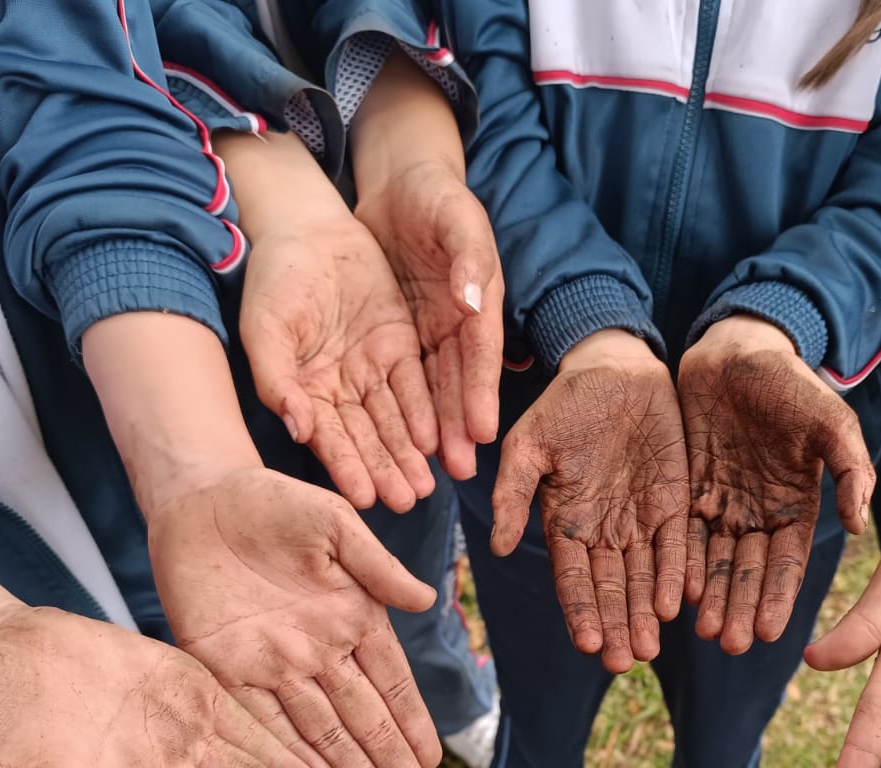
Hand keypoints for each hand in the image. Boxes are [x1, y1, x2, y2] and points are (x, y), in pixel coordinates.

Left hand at [145, 467, 442, 767]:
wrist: (198, 497)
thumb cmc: (272, 502)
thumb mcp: (333, 522)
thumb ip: (376, 564)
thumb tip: (426, 602)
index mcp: (351, 618)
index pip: (391, 683)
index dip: (411, 724)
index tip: (431, 762)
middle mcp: (317, 651)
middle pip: (361, 719)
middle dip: (390, 765)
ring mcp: (272, 664)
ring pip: (319, 730)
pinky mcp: (224, 666)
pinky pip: (259, 717)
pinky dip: (285, 751)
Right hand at [240, 211, 437, 510]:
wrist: (306, 228)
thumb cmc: (273, 280)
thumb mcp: (265, 329)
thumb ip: (277, 381)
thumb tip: (297, 428)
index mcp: (304, 391)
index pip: (329, 437)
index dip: (347, 467)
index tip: (366, 498)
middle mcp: (339, 389)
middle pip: (367, 436)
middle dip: (387, 468)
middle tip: (408, 500)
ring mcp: (370, 368)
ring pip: (395, 417)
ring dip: (411, 450)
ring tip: (428, 482)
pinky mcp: (397, 345)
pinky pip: (416, 383)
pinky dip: (428, 410)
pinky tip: (439, 438)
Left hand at [357, 159, 504, 481]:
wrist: (400, 181)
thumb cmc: (435, 194)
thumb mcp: (457, 218)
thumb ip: (470, 258)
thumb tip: (476, 302)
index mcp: (480, 300)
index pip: (480, 354)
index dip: (480, 394)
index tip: (480, 432)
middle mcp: (460, 324)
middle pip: (459, 383)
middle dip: (459, 429)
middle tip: (461, 473)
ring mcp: (432, 332)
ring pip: (432, 389)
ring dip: (434, 430)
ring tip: (433, 472)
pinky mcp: (402, 333)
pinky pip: (402, 377)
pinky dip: (404, 409)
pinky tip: (401, 442)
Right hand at [491, 332, 687, 673]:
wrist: (615, 369)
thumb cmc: (565, 405)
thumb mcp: (530, 445)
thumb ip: (513, 494)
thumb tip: (496, 548)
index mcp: (566, 523)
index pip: (574, 579)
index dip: (581, 611)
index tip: (588, 644)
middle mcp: (605, 532)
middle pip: (612, 588)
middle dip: (617, 625)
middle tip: (626, 661)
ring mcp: (641, 520)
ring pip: (645, 577)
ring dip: (646, 613)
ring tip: (651, 646)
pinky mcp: (674, 503)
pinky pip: (678, 545)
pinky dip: (679, 574)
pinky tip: (680, 603)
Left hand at [677, 316, 872, 652]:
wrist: (739, 350)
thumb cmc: (792, 384)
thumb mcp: (831, 422)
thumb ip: (850, 471)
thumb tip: (859, 526)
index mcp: (796, 506)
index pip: (787, 563)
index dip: (778, 596)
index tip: (771, 632)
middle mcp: (758, 515)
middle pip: (748, 572)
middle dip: (741, 608)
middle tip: (731, 644)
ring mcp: (722, 505)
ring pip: (714, 562)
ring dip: (711, 598)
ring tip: (704, 632)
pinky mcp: (687, 491)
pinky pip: (682, 534)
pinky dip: (680, 564)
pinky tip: (675, 593)